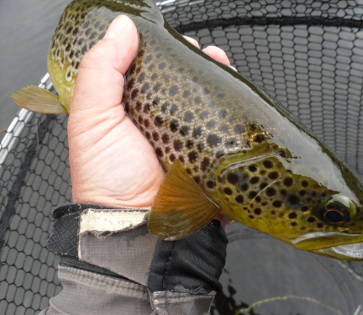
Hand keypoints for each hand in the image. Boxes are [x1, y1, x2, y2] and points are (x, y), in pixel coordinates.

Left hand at [68, 15, 232, 209]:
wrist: (136, 226)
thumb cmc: (107, 177)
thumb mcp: (92, 119)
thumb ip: (101, 71)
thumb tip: (122, 27)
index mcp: (134, 111)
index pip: (152, 72)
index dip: (165, 53)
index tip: (176, 40)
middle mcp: (163, 124)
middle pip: (185, 86)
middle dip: (198, 64)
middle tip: (205, 53)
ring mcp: (190, 140)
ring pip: (209, 103)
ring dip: (220, 82)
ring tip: (223, 66)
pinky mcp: (211, 156)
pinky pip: (226, 129)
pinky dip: (235, 112)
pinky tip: (238, 97)